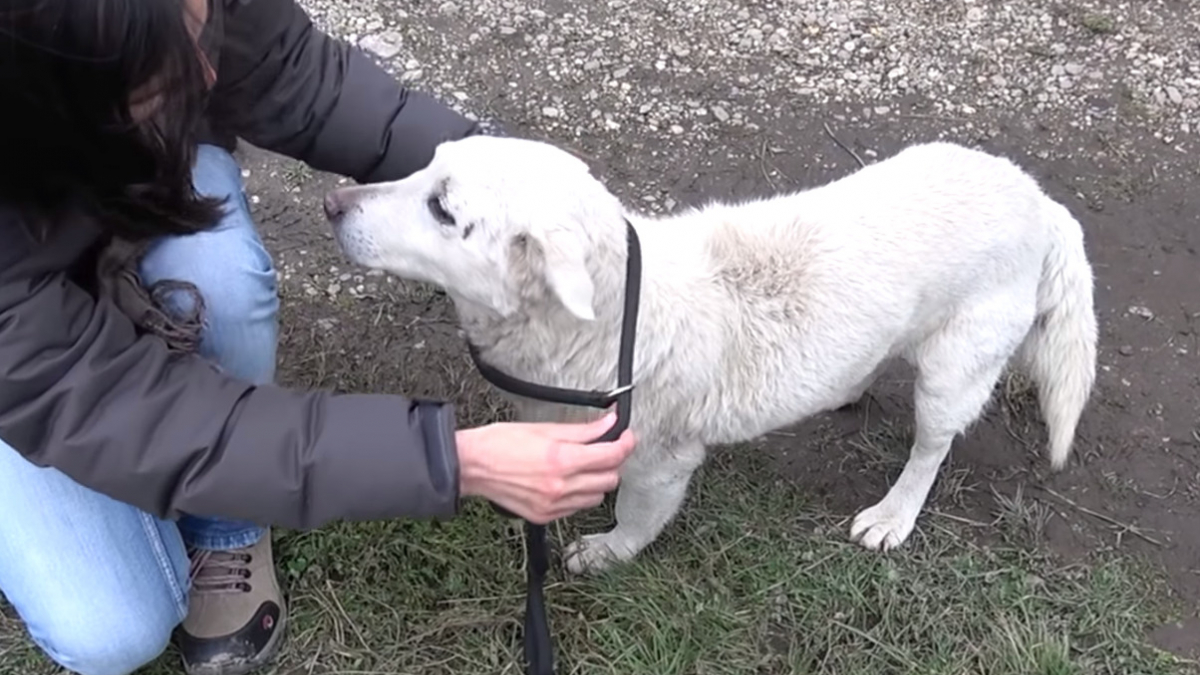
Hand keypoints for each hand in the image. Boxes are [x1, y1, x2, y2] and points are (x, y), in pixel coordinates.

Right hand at [455, 413, 636, 523]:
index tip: (626, 435)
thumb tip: (608, 423)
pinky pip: (578, 508)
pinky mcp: (545, 516)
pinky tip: (570, 481)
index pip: (611, 455)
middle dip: (613, 462)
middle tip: (607, 448)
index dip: (625, 443)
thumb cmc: (500, 443)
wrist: (472, 466)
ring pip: (597, 496)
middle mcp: (561, 486)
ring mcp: (554, 505)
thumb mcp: (544, 428)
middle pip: (610, 478)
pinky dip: (581, 495)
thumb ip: (583, 430)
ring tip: (586, 465)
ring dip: (599, 480)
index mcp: (562, 460)